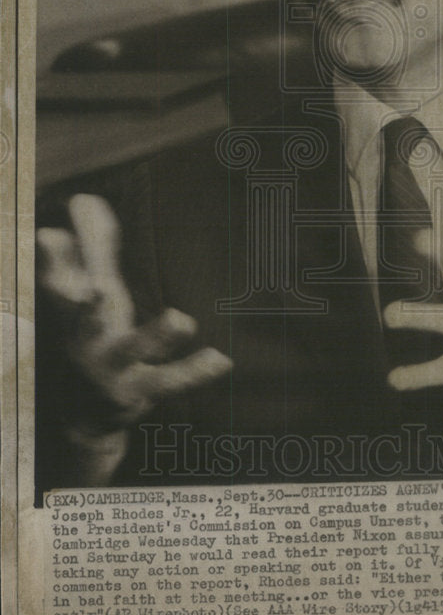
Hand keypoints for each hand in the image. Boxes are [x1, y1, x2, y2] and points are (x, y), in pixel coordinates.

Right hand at [36, 194, 231, 482]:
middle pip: (79, 320)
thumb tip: (84, 198)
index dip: (53, 260)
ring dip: (156, 336)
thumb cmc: (92, 335)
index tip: (48, 236)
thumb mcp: (90, 290)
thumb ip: (91, 245)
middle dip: (81, 304)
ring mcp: (111, 367)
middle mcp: (84, 339)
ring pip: (132, 350)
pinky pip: (170, 381)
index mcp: (71, 311)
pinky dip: (195, 372)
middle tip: (94, 289)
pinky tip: (222, 360)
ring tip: (181, 320)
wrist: (84, 416)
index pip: (56, 281)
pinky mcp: (139, 390)